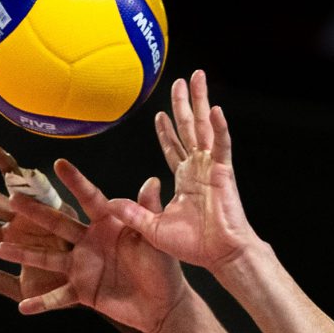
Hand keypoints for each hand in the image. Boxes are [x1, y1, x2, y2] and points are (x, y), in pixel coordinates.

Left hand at [0, 146, 72, 301]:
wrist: (90, 288)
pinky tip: (33, 172)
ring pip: (20, 189)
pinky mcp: (63, 213)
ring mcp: (40, 214)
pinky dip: (45, 187)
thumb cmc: (56, 285)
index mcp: (10, 238)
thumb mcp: (24, 289)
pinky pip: (52, 201)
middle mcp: (20, 221)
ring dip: (9, 171)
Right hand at [0, 159, 186, 332]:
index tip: (59, 163)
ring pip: (48, 258)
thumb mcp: (155, 239)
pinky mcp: (81, 290)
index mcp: (107, 223)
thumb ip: (148, 213)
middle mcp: (88, 241)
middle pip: (58, 224)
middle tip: (13, 199)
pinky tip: (22, 306)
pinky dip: (40, 302)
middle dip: (35, 213)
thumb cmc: (163, 267)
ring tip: (1, 249)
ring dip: (25, 255)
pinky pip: (57, 297)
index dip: (75, 181)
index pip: (89, 198)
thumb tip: (152, 181)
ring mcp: (82, 266)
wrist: (163, 304)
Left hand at [104, 70, 260, 271]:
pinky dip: (220, 127)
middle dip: (184, 104)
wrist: (220, 255)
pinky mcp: (223, 172)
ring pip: (204, 126)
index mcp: (185, 178)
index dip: (166, 130)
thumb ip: (134, 213)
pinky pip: (221, 146)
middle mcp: (198, 167)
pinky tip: (216, 109)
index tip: (159, 113)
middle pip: (189, 128)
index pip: (174, 147)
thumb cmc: (194, 246)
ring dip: (200, 101)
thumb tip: (110, 204)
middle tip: (180, 80)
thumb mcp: (153, 228)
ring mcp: (211, 167)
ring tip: (196, 77)